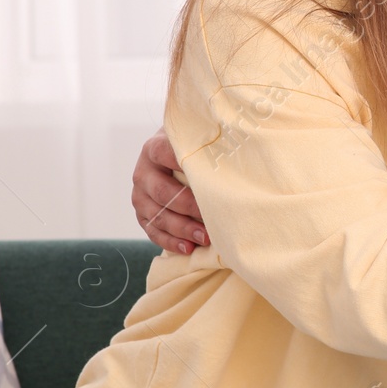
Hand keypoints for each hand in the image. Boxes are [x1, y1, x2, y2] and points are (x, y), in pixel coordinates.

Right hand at [131, 128, 209, 254]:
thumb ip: (211, 141)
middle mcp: (143, 171)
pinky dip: (171, 241)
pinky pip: (152, 231)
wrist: (171, 154)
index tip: (208, 178)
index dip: (184, 165)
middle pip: (162, 191)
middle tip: (212, 220)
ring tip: (205, 238)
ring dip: (182, 230)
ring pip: (157, 215)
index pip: (165, 154)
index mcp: (155, 147)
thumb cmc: (195, 147)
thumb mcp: (199, 138)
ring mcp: (139, 194)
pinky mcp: (141, 213)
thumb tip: (246, 145)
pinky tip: (188, 248)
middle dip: (188, 208)